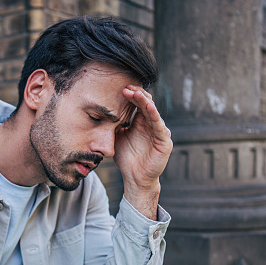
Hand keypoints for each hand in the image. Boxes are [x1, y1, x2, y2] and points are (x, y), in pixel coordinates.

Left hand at [114, 86, 172, 217]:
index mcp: (141, 122)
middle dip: (136, 93)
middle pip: (146, 103)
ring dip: (144, 100)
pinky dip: (154, 115)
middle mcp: (152, 124)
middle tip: (125, 86)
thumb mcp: (116, 138)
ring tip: (135, 92)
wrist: (135, 178)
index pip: (137, 102)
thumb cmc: (126, 159)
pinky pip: (159, 126)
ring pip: (153, 111)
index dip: (130, 94)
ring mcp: (159, 131)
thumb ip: (112, 125)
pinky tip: (148, 106)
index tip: (118, 87)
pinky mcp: (165, 141)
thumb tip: (101, 112)